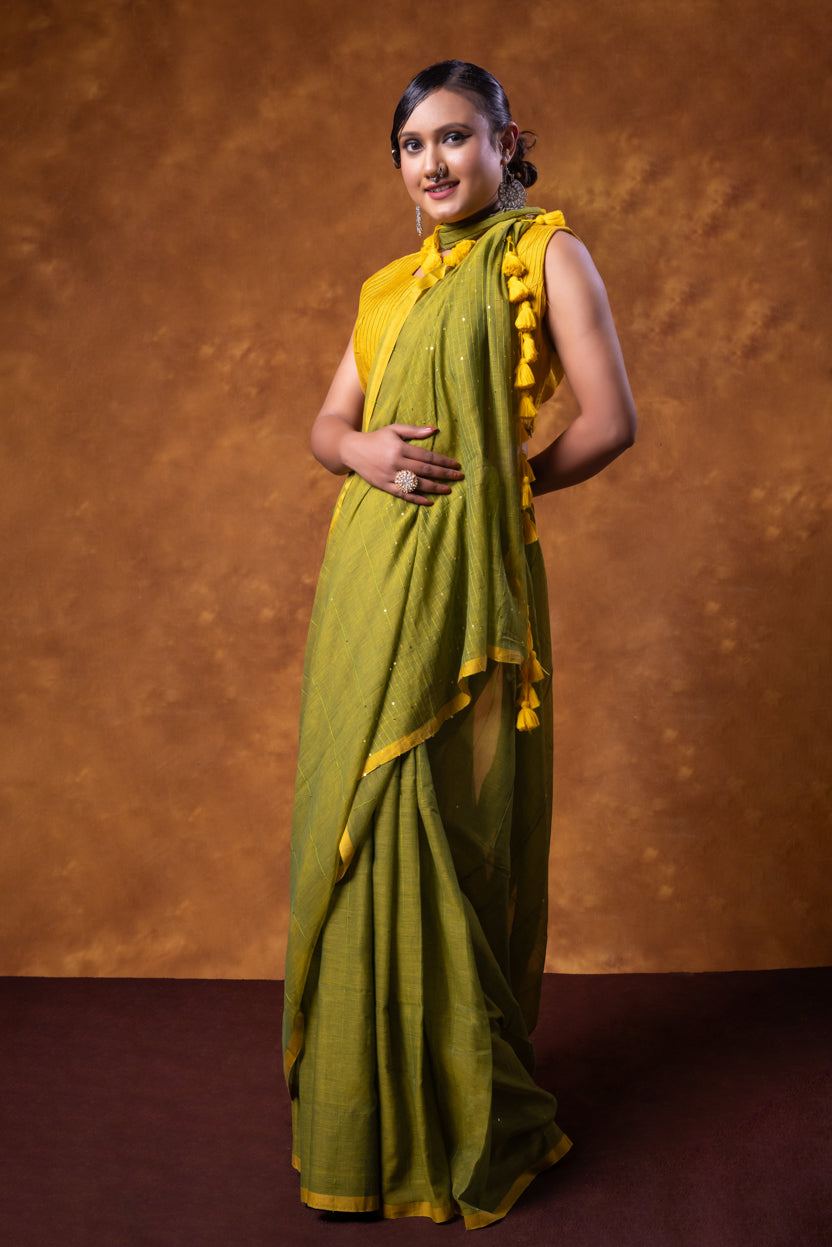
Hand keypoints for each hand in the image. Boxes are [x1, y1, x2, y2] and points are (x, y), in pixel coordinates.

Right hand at [341, 424, 463, 505]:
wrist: (352, 450)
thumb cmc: (377, 438)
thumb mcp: (394, 430)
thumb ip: (414, 431)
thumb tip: (435, 429)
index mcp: (400, 448)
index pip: (427, 457)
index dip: (443, 461)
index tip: (456, 465)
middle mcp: (395, 463)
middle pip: (425, 471)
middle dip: (444, 474)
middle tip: (459, 477)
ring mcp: (389, 476)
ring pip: (416, 484)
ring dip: (434, 488)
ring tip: (448, 489)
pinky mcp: (384, 486)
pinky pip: (402, 494)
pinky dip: (416, 499)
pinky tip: (429, 501)